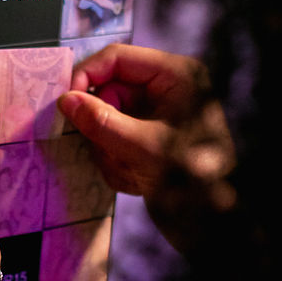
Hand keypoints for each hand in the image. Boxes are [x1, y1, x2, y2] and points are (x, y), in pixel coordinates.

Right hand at [57, 42, 235, 252]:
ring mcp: (157, 115)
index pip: (117, 58)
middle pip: (109, 92)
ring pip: (108, 120)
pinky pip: (115, 140)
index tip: (65, 104)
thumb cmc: (193, 178)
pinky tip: (137, 180)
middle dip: (103, 127)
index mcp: (176, 76)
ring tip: (131, 173)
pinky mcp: (150, 139)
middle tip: (109, 153)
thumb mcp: (144, 147)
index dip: (86, 76)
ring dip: (110, 150)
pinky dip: (117, 162)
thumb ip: (102, 122)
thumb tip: (67, 101)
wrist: (216, 222)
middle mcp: (167, 89)